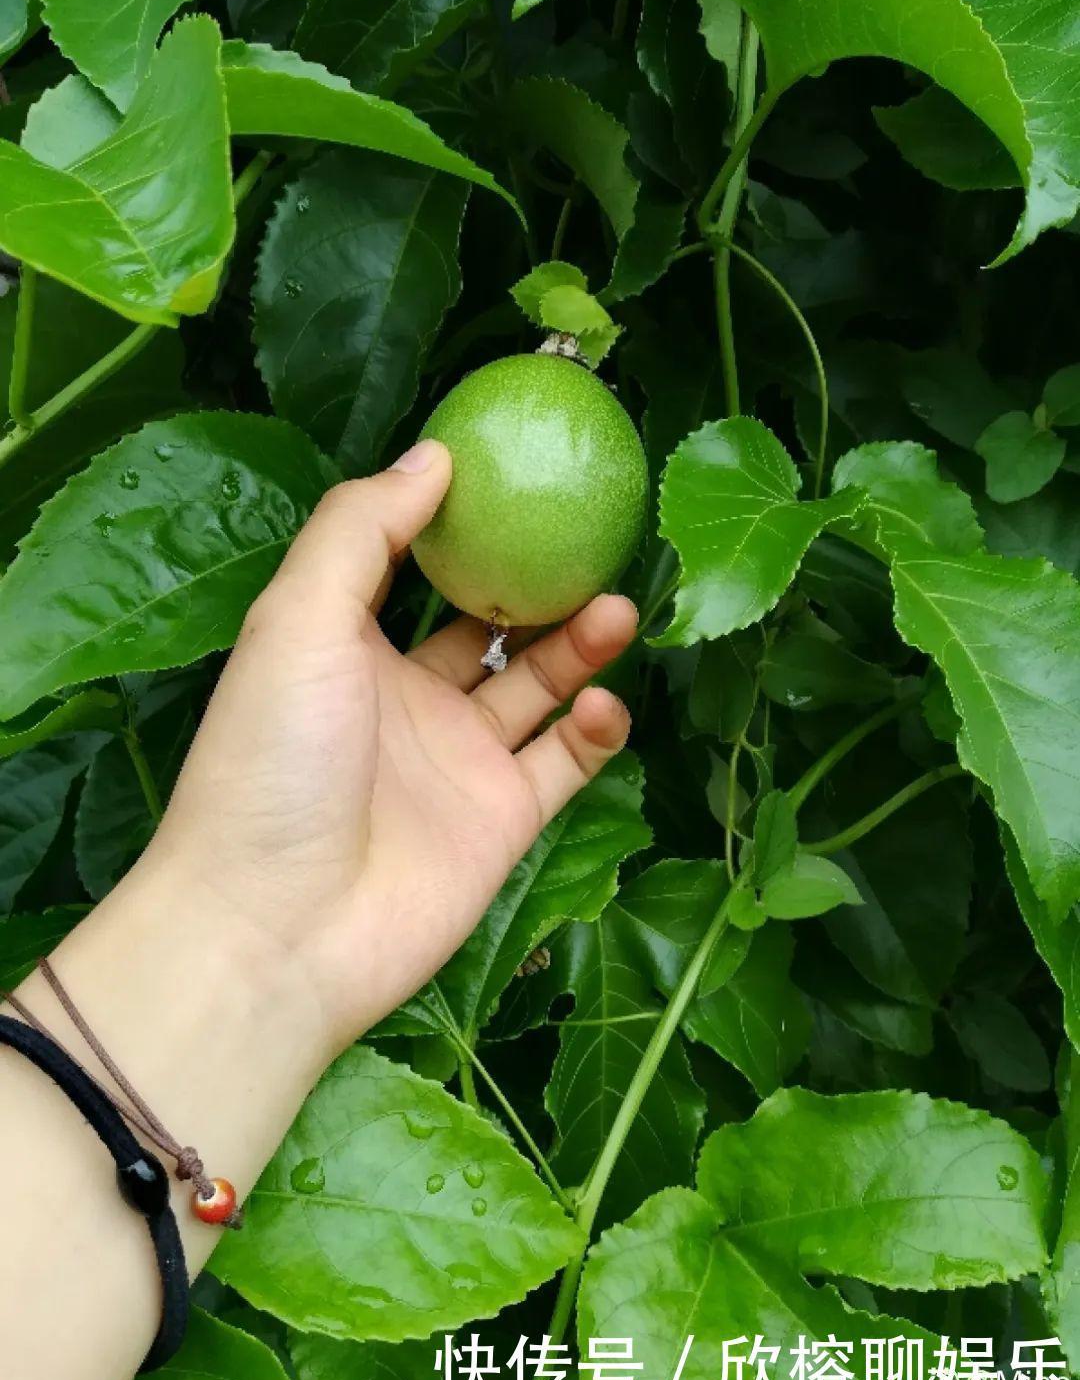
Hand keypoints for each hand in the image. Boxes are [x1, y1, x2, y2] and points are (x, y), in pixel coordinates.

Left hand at [138, 438, 636, 1054]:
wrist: (280, 926)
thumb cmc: (274, 758)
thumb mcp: (298, 617)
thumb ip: (362, 528)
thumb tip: (436, 454)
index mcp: (347, 646)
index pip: (410, 567)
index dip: (457, 522)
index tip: (515, 474)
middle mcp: (407, 697)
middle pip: (489, 626)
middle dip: (538, 584)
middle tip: (592, 542)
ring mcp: (459, 761)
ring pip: (538, 687)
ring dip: (581, 644)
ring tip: (619, 607)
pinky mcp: (503, 820)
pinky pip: (566, 762)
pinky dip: (596, 729)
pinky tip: (603, 703)